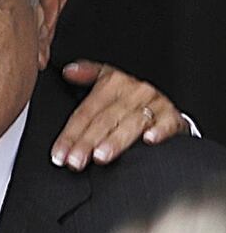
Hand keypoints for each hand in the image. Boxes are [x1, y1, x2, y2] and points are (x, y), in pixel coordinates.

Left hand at [52, 60, 188, 170]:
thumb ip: (88, 75)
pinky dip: (159, 130)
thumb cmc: (132, 96)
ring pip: (131, 123)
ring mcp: (155, 103)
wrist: (169, 101)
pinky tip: (148, 140)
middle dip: (87, 142)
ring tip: (100, 156)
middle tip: (75, 161)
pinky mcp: (173, 116)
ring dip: (115, 140)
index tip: (60, 154)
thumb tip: (68, 71)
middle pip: (105, 120)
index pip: (86, 112)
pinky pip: (167, 123)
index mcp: (114, 83)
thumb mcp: (110, 79)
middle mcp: (134, 91)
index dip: (71, 134)